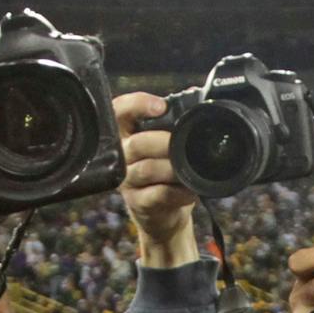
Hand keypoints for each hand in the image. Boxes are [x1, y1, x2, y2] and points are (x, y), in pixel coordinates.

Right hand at [115, 91, 199, 264]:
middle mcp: (122, 157)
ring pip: (146, 169)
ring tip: (189, 169)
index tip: (160, 106)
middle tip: (181, 144)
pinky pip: (158, 194)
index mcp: (127, 135)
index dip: (136, 104)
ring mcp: (128, 182)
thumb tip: (194, 97)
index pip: (119, 111)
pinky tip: (190, 190)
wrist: (165, 215)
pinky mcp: (138, 204)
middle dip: (163, 142)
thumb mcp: (165, 147)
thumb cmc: (166, 174)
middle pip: (136, 144)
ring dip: (172, 168)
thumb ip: (171, 125)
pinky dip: (178, 191)